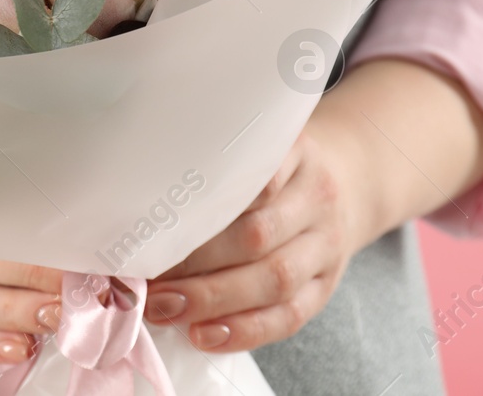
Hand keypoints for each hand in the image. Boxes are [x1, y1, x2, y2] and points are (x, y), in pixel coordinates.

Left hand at [142, 122, 373, 352]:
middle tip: (147, 278)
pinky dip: (245, 330)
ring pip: (274, 280)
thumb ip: (210, 162)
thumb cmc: (274, 168)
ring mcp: (325, 245)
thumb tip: (134, 196)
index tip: (155, 225)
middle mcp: (316, 198)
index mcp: (293, 153)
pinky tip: (205, 335)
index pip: (250, 178)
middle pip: (256, 236)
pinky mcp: (325, 286)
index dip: (203, 206)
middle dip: (197, 263)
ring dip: (214, 300)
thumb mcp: (253, 145)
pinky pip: (290, 316)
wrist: (348, 182)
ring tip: (165, 308)